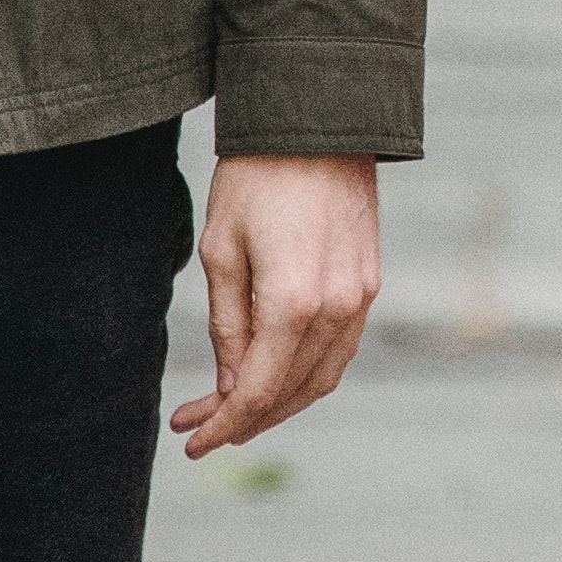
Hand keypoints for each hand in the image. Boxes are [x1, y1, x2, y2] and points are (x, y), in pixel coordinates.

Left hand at [176, 153, 380, 455]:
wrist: (319, 120)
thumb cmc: (258, 177)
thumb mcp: (222, 251)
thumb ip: (229, 327)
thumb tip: (232, 388)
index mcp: (294, 302)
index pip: (258, 391)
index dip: (224, 425)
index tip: (191, 442)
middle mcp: (337, 308)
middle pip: (291, 393)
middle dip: (243, 419)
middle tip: (199, 427)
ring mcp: (361, 297)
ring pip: (321, 378)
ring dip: (277, 403)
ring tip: (231, 408)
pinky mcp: (370, 282)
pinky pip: (340, 349)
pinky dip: (306, 374)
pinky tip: (273, 374)